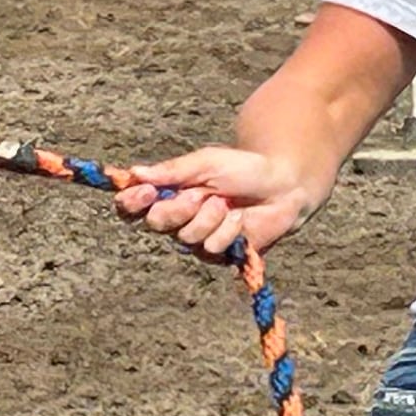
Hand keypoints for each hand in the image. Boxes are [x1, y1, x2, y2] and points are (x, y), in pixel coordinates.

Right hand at [111, 143, 314, 262]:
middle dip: (177, 209)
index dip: (132, 201)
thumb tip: (135, 172)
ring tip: (227, 204)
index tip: (145, 192)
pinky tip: (240, 220)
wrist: (283, 186)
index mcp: (169, 193)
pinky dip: (228, 230)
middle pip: (156, 223)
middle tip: (200, 195)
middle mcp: (178, 217)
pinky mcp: (219, 253)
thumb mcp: (205, 162)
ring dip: (209, 218)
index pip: (134, 205)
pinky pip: (212, 248)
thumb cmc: (244, 169)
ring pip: (186, 237)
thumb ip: (171, 171)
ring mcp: (198, 237)